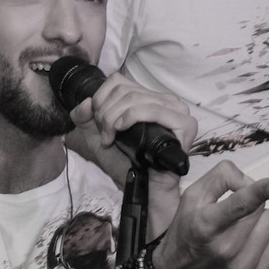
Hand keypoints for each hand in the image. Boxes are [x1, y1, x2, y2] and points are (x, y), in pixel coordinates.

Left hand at [68, 73, 195, 189]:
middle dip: (105, 113)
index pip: (118, 80)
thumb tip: (85, 102)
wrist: (143, 187)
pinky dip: (132, 116)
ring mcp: (177, 110)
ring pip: (135, 99)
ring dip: (114, 118)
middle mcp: (164, 100)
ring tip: (110, 137)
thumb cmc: (125, 162)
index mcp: (147, 97)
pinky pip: (154, 110)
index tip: (98, 124)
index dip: (101, 99)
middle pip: (124, 90)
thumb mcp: (97, 137)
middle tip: (105, 135)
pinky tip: (122, 129)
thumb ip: (84, 118)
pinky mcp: (184, 124)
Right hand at [152, 160, 268, 268]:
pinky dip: (264, 240)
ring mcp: (241, 268)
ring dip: (258, 223)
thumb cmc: (186, 233)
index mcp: (206, 225)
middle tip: (231, 217)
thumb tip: (249, 182)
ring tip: (238, 232)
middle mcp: (225, 249)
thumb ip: (220, 178)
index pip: (240, 204)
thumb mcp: (192, 197)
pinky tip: (246, 247)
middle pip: (259, 209)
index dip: (261, 190)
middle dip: (250, 207)